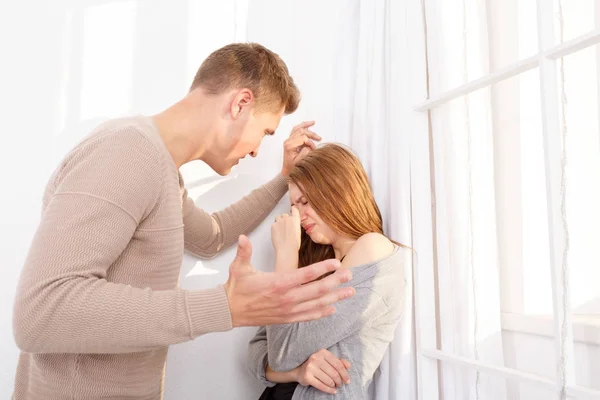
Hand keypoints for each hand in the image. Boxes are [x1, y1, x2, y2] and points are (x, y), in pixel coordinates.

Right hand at [224, 235, 354, 326]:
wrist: (229, 311)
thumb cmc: (237, 288)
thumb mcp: (239, 267)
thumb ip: (244, 251)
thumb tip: (242, 237)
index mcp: (278, 282)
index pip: (306, 275)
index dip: (323, 268)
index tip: (336, 263)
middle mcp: (286, 298)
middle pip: (317, 290)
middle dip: (336, 282)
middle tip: (350, 275)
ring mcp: (288, 310)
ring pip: (316, 304)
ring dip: (335, 298)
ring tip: (350, 292)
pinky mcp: (286, 319)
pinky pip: (308, 316)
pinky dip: (322, 313)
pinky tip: (333, 308)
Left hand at [271, 207, 301, 270]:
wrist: (287, 249)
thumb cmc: (294, 244)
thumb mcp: (298, 233)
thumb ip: (294, 226)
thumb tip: (291, 226)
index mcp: (296, 220)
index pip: (294, 209)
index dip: (293, 209)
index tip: (292, 209)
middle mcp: (288, 218)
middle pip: (284, 215)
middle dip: (284, 219)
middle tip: (285, 227)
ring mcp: (279, 221)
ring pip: (278, 218)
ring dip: (278, 222)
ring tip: (280, 230)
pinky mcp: (273, 226)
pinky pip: (273, 224)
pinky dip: (275, 228)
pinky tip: (277, 234)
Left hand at [281, 121, 321, 175]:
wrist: (287, 170)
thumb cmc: (293, 167)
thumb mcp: (300, 162)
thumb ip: (304, 154)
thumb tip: (308, 146)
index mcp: (289, 145)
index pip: (303, 138)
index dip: (310, 142)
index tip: (313, 149)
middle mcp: (288, 141)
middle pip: (301, 131)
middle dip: (311, 134)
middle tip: (319, 138)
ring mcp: (288, 139)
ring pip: (298, 128)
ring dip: (307, 126)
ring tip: (313, 122)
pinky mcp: (290, 140)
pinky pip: (296, 129)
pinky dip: (302, 126)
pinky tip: (308, 124)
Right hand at [293, 349, 351, 393]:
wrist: (300, 370)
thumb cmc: (317, 365)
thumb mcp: (327, 360)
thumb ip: (339, 362)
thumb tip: (349, 366)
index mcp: (323, 352)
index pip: (338, 364)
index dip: (345, 374)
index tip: (347, 380)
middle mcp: (316, 358)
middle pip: (334, 373)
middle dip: (339, 381)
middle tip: (340, 384)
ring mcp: (310, 367)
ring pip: (329, 380)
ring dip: (334, 385)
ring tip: (335, 386)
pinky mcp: (307, 377)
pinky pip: (321, 386)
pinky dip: (329, 390)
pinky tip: (332, 391)